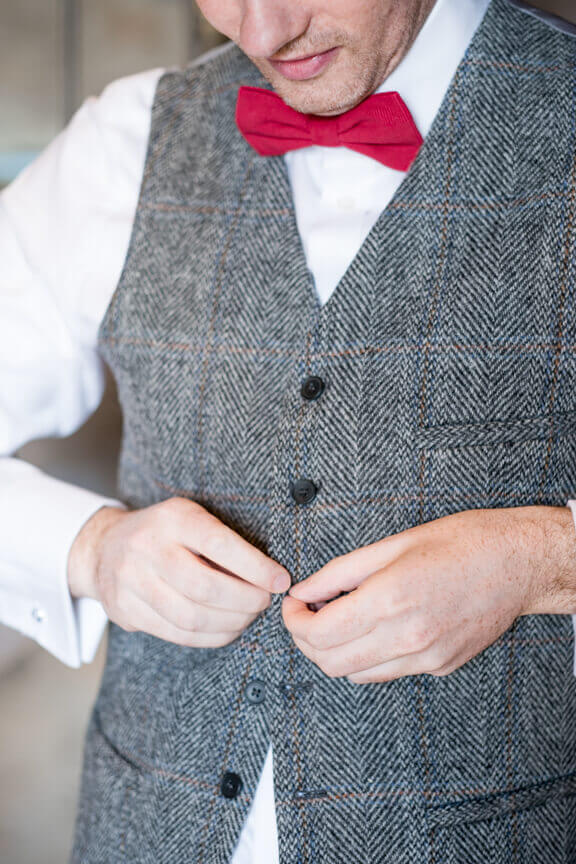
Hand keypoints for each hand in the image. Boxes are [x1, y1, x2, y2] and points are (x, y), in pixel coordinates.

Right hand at [68, 497, 290, 646]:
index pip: (220, 545)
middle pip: (205, 587)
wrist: (103, 547)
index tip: (281, 581)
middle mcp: (148, 548)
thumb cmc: (165, 532)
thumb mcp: (191, 517)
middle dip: (246, 601)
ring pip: (191, 617)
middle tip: (265, 602)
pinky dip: (210, 637)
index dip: (256, 567)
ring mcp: (131, 581)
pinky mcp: (125, 611)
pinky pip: (177, 634)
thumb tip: (271, 575)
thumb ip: (224, 541)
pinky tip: (227, 629)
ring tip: (249, 616)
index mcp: (173, 518)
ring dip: (231, 623)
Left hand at [282, 506, 575, 683]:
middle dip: (306, 640)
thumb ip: (340, 572)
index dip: (294, 621)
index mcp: (390, 600)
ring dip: (333, 653)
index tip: (293, 604)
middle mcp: (406, 637)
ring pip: (355, 675)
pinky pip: (387, 673)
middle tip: (306, 615)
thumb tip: (303, 590)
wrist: (518, 562)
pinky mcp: (440, 666)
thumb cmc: (461, 542)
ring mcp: (425, 657)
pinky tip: (371, 629)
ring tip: (337, 620)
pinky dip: (366, 658)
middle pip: (330, 662)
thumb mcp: (393, 544)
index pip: (319, 633)